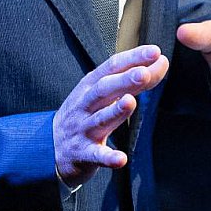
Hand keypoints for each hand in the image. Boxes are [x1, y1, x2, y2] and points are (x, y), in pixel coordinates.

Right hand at [53, 45, 169, 186]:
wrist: (49, 147)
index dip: (133, 59)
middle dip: (124, 81)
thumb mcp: (101, 94)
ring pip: (99, 119)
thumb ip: (132, 80)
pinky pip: (96, 155)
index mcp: (90, 87)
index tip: (155, 52)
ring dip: (115, 111)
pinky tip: (121, 159)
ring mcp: (82, 129)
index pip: (112, 67)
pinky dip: (108, 157)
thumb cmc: (83, 115)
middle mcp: (85, 105)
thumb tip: (160, 62)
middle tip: (144, 74)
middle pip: (103, 90)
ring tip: (130, 102)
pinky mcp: (82, 153)